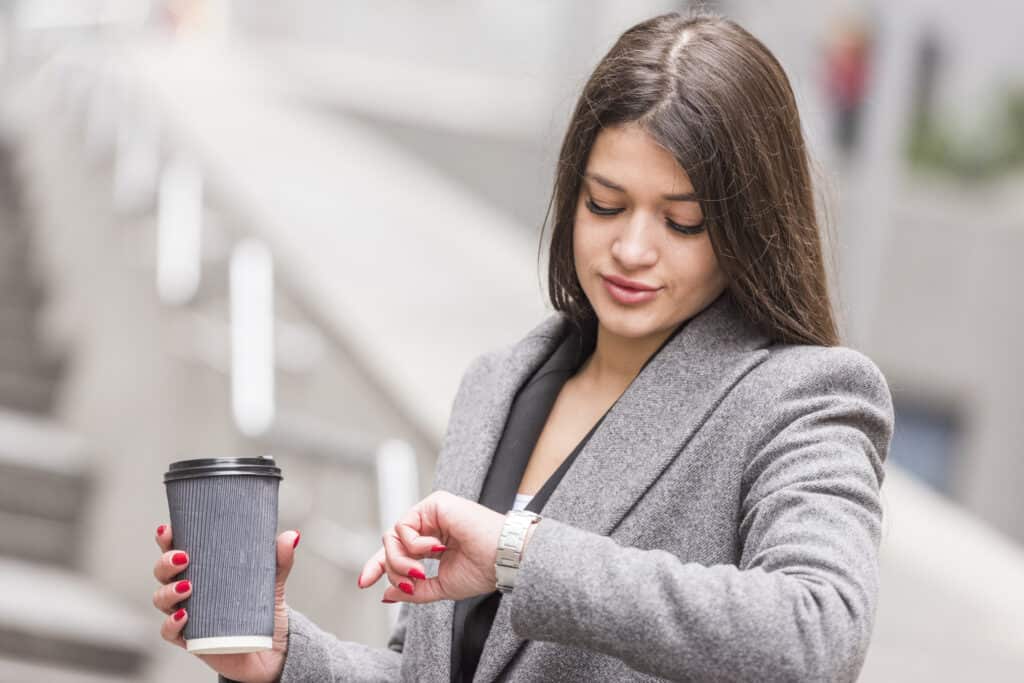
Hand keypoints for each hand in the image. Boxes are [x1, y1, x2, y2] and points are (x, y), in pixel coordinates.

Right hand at [152, 523, 299, 682]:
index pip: (176, 551)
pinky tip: (184, 616)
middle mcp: (188, 591)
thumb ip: (280, 559)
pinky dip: (171, 623)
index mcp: (202, 570)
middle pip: (163, 574)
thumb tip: (292, 536)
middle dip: (166, 563)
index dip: (166, 540)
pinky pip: (170, 632)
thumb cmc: (260, 608)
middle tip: (184, 557)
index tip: (167, 530)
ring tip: (188, 586)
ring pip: (161, 600)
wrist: (268, 648)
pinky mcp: (190, 639)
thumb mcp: (271, 580)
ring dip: (169, 591)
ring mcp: (187, 614)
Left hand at [357, 490, 506, 602]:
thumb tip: (385, 594)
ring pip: (392, 536)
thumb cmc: (482, 570)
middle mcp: (430, 525)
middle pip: (390, 544)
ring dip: (400, 561)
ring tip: (421, 572)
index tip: (364, 583)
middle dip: (391, 568)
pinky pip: (405, 526)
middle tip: (410, 584)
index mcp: (432, 542)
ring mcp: (431, 513)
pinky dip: (413, 545)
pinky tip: (435, 550)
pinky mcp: (435, 503)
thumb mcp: (441, 586)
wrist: (503, 559)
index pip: (397, 551)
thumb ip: (414, 590)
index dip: (378, 565)